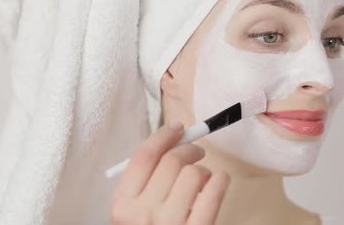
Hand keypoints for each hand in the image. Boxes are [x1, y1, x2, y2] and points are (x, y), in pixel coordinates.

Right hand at [110, 122, 229, 224]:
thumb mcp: (135, 214)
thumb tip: (173, 140)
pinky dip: (221, 181)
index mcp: (122, 205)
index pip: (144, 156)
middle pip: (172, 161)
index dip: (163, 136)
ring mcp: (170, 224)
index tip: (178, 128)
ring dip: (205, 170)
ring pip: (195, 173)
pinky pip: (214, 192)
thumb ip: (146, 181)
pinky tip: (219, 182)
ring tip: (204, 180)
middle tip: (197, 153)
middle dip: (189, 150)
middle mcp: (142, 213)